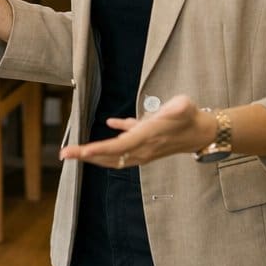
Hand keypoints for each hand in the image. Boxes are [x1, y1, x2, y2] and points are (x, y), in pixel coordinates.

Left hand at [59, 95, 214, 168]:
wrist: (202, 132)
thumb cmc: (190, 117)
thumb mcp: (184, 108)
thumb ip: (175, 108)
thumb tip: (169, 109)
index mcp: (147, 137)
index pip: (117, 147)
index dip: (97, 150)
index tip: (79, 151)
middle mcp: (142, 148)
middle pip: (109, 156)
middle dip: (86, 156)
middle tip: (63, 154)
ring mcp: (143, 151)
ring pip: (113, 157)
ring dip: (93, 155)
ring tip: (73, 153)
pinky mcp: (144, 147)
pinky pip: (122, 150)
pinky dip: (109, 145)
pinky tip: (108, 126)